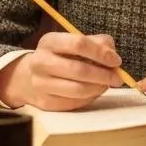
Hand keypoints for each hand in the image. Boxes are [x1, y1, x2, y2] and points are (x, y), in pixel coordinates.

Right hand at [0, 32, 123, 110]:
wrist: (28, 77)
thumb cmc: (60, 56)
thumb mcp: (74, 42)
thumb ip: (97, 43)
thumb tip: (112, 55)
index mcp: (49, 42)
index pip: (79, 44)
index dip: (101, 53)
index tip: (116, 61)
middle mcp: (41, 62)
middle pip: (79, 70)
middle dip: (103, 75)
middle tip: (118, 78)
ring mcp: (41, 84)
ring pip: (77, 90)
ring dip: (99, 88)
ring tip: (107, 84)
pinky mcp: (45, 103)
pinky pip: (74, 103)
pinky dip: (90, 98)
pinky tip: (94, 91)